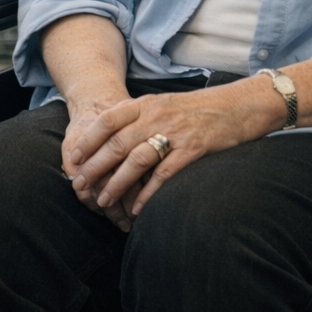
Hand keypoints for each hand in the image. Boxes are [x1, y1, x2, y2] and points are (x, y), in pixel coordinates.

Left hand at [68, 82, 275, 219]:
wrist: (240, 105)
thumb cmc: (199, 109)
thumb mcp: (165, 105)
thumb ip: (140, 117)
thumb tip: (111, 137)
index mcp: (147, 103)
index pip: (107, 119)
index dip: (87, 140)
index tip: (72, 159)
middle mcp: (157, 115)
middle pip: (116, 142)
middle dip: (94, 166)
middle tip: (80, 185)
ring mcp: (175, 132)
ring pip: (136, 160)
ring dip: (116, 184)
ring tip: (104, 201)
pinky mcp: (193, 149)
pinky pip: (164, 174)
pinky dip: (147, 194)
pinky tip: (137, 208)